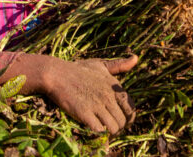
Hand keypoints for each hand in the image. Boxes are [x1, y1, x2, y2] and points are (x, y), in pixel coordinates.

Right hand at [0, 53, 137, 133]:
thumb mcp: (100, 65)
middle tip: (111, 126)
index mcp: (113, 86)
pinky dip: (99, 133)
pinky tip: (94, 128)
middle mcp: (108, 96)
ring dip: (109, 131)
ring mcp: (97, 105)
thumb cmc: (78, 69)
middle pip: (123, 120)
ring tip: (104, 129)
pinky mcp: (84, 113)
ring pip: (113, 127)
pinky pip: (100, 130)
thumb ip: (119, 65)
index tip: (124, 121)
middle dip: (119, 126)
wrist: (56, 74)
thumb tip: (136, 59)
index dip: (129, 117)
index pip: (131, 108)